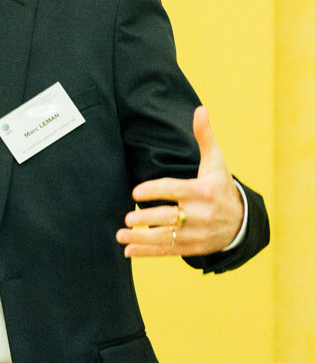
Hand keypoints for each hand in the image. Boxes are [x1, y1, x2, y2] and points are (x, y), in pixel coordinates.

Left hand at [116, 106, 243, 256]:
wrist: (242, 222)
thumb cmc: (220, 186)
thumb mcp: (216, 162)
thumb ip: (205, 138)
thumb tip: (200, 109)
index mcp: (205, 191)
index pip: (176, 190)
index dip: (155, 190)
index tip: (135, 191)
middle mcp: (202, 214)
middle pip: (171, 217)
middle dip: (147, 218)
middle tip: (127, 217)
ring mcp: (198, 233)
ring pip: (167, 238)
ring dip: (141, 239)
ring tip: (121, 235)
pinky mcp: (193, 248)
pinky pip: (168, 251)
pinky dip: (147, 253)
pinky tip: (128, 252)